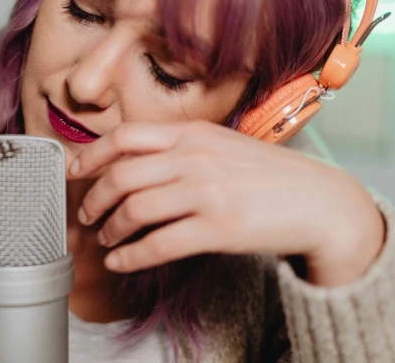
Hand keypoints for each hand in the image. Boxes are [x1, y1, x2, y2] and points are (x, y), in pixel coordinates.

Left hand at [70, 121, 385, 286]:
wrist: (319, 202)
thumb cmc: (267, 175)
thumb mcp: (221, 144)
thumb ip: (180, 148)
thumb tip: (130, 161)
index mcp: (192, 134)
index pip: (125, 136)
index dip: (91, 155)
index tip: (75, 172)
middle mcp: (194, 158)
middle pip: (121, 176)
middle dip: (94, 199)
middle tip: (86, 216)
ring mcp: (205, 192)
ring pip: (134, 210)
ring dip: (110, 230)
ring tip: (105, 239)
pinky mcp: (217, 228)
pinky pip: (157, 245)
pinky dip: (130, 256)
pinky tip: (120, 262)